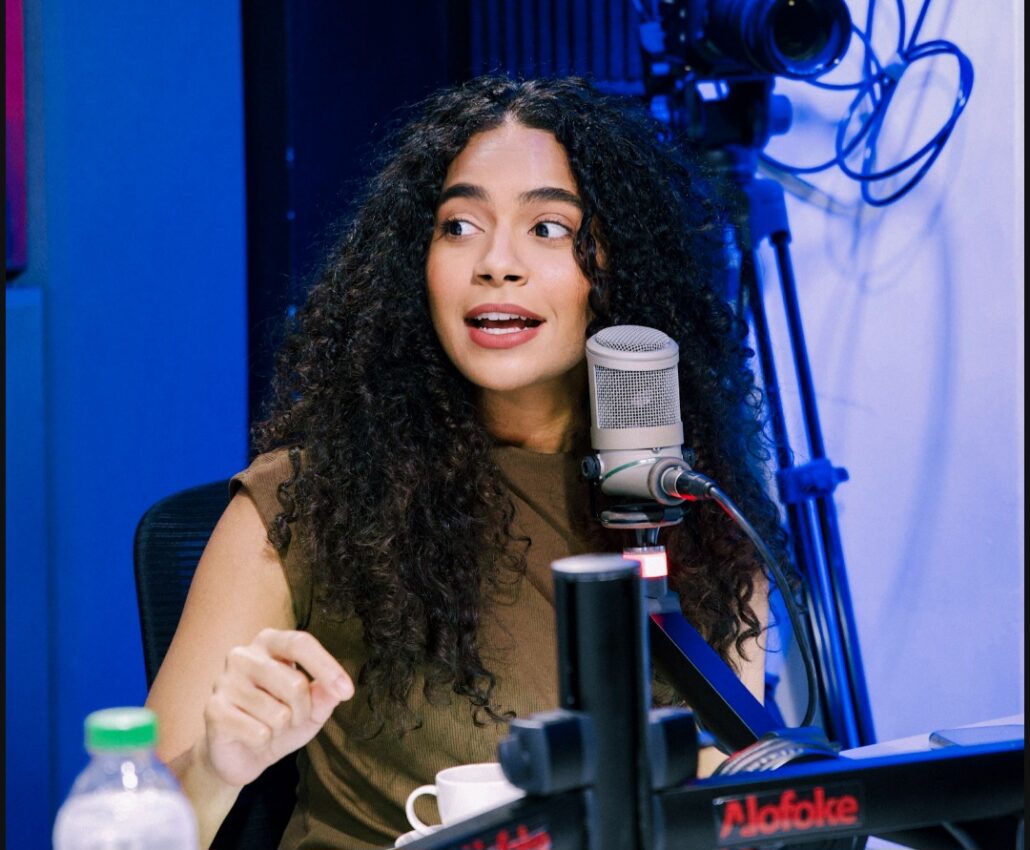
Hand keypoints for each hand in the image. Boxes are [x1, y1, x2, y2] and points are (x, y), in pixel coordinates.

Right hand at [198, 628, 353, 787]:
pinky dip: (263, 741)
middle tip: (290, 719)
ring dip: (281, 728)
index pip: (301, 643)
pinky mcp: (213, 709)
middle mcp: (243, 655)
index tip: (347, 692)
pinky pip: (258, 732)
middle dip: (303, 711)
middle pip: (295, 683)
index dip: (327, 667)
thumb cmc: (279, 722)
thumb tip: (338, 690)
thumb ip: (324, 695)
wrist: (240, 754)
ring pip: (278, 712)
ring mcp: (224, 681)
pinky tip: (251, 736)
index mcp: (269, 643)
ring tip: (268, 726)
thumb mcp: (310, 710)